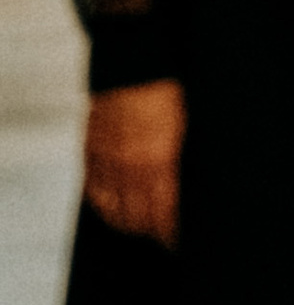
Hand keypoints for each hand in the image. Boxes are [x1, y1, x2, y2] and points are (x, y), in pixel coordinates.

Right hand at [85, 79, 182, 242]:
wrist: (134, 62)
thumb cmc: (169, 89)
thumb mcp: (185, 126)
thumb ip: (181, 160)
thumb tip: (190, 186)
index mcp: (159, 163)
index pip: (164, 215)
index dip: (171, 234)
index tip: (179, 242)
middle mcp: (131, 168)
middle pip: (138, 219)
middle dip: (152, 233)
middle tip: (164, 237)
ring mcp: (108, 162)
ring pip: (114, 211)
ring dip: (129, 224)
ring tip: (142, 228)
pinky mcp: (92, 152)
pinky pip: (94, 193)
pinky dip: (104, 206)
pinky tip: (115, 210)